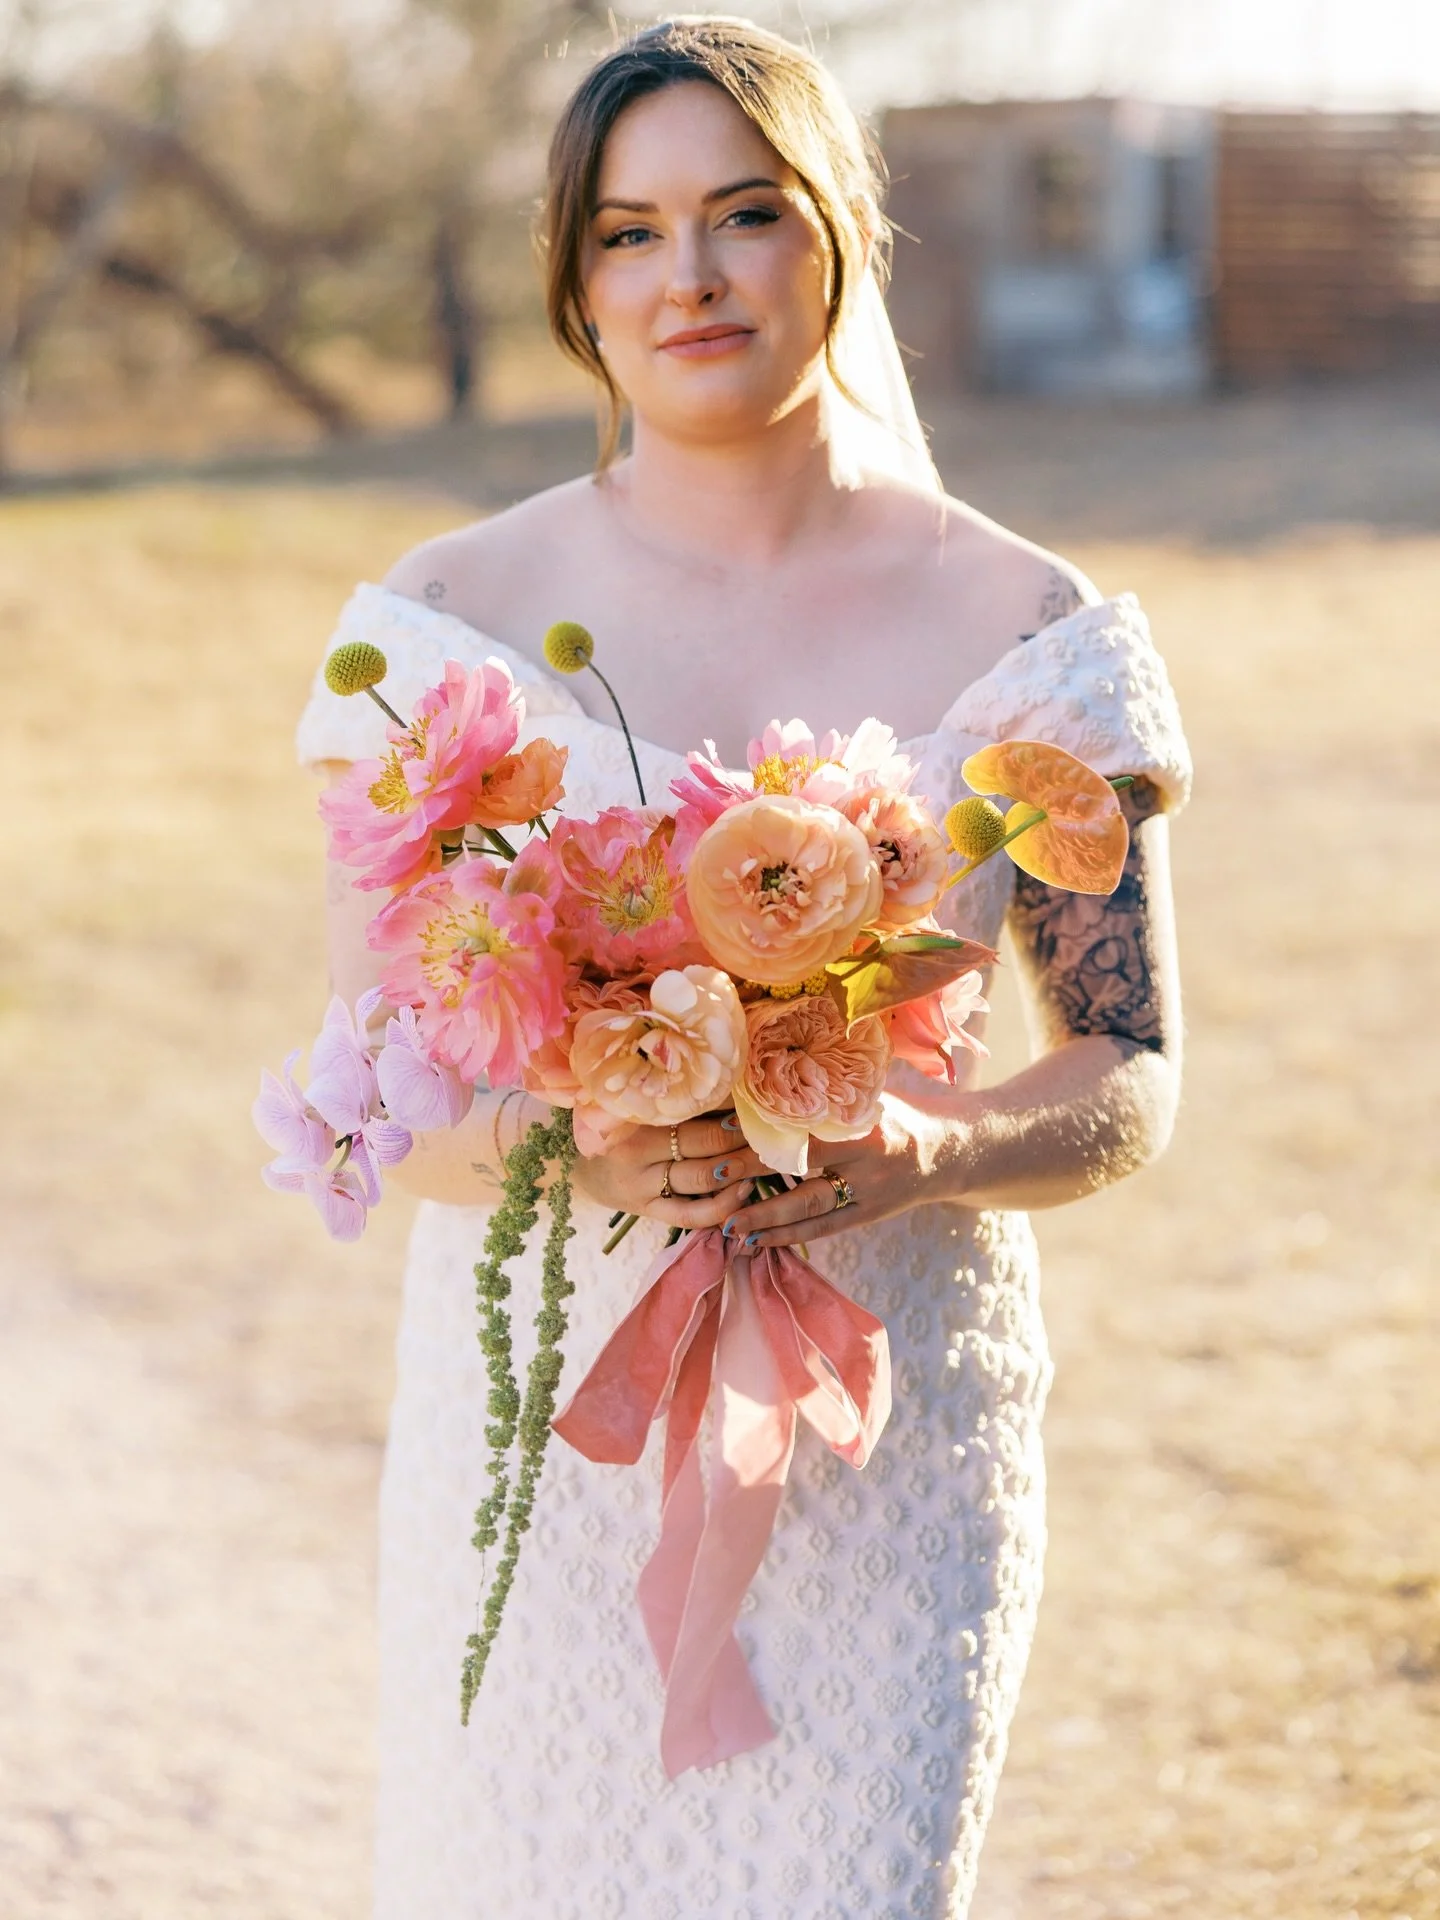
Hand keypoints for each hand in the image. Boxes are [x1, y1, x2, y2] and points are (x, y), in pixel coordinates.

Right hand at [571, 1112, 769, 1232]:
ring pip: (702, 1177)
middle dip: (743, 1137)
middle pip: (703, 1141)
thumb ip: (677, 1098)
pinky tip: (744, 1193)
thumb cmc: (624, 1131)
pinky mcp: (650, 1211)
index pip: (693, 1106)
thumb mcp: (640, 1107)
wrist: (587, 1171)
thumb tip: (736, 1082)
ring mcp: (643, 1183)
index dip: (731, 1104)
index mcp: (636, 1113)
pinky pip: (691, 1214)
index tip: (758, 1099)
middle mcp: (638, 1148)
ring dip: (740, 1168)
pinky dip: (722, 1206)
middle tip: (773, 1130)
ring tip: (765, 1159)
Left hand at [723, 1095, 958, 1251]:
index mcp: (866, 1123)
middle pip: (804, 1169)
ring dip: (767, 1217)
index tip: (724, 1127)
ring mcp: (868, 1193)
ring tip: (728, 1226)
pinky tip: (759, 1241)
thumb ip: (829, 1089)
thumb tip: (766, 1072)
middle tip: (714, 1173)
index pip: (809, 1127)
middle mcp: (868, 1161)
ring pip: (811, 1209)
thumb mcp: (871, 1093)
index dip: (768, 1128)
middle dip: (756, 1172)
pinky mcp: (868, 1217)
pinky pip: (825, 1230)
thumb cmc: (899, 1113)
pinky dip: (790, 1236)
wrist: (947, 1151)